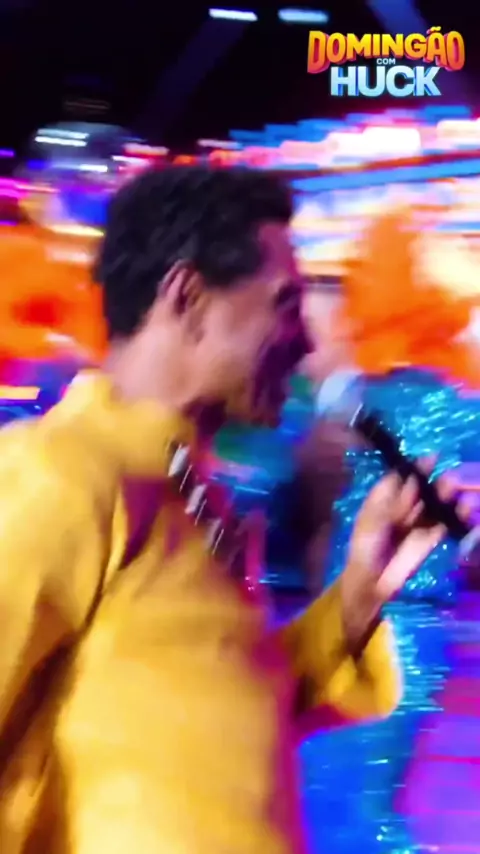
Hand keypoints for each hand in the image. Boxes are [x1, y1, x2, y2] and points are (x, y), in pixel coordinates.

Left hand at [340, 461, 470, 651]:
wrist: (370, 583)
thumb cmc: (364, 549)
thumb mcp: (372, 522)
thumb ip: (391, 502)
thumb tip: (410, 479)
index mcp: (384, 499)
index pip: (402, 478)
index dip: (415, 468)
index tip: (430, 458)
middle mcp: (402, 507)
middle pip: (422, 489)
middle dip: (434, 482)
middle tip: (448, 478)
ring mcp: (417, 522)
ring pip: (435, 504)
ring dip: (446, 496)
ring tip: (456, 490)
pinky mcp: (430, 539)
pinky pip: (444, 523)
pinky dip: (455, 516)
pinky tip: (464, 509)